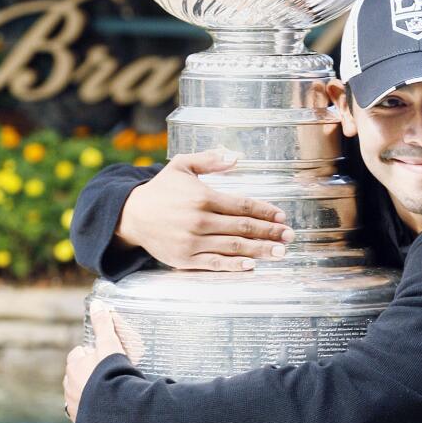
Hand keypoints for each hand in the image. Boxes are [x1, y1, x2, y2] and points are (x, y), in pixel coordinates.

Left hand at [64, 306, 125, 422]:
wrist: (114, 409)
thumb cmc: (111, 373)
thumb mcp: (110, 345)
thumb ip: (104, 325)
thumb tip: (97, 303)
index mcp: (74, 366)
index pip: (77, 355)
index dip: (89, 354)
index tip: (101, 355)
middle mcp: (70, 386)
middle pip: (76, 375)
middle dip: (87, 374)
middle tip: (106, 375)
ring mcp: (74, 405)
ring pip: (79, 395)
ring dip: (88, 393)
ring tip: (107, 394)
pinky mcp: (82, 422)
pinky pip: (84, 414)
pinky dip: (92, 411)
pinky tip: (104, 410)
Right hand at [115, 148, 293, 271]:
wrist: (131, 215)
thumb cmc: (161, 190)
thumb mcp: (181, 166)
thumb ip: (210, 160)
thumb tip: (237, 156)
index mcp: (203, 197)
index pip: (243, 205)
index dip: (266, 211)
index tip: (282, 216)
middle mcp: (200, 220)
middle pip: (243, 227)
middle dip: (270, 232)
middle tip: (290, 236)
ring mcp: (193, 242)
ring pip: (234, 247)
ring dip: (260, 250)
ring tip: (280, 252)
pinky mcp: (185, 259)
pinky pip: (215, 264)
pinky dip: (234, 266)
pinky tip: (251, 266)